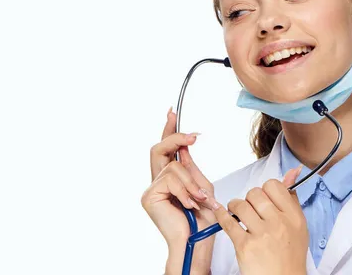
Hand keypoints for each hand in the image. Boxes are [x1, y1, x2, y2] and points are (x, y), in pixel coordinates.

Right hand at [141, 107, 217, 274]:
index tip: (172, 111)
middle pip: (159, 148)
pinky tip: (191, 205)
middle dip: (176, 138)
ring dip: (192, 183)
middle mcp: (156, 180)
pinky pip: (171, 180)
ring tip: (201, 200)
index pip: (165, 148)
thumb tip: (185, 143)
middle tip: (193, 137)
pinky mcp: (149, 196)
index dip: (168, 129)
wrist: (197, 240)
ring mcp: (151, 189)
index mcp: (169, 177)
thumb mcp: (201, 185)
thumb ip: (190, 166)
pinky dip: (186, 192)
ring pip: (173, 168)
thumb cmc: (202, 218)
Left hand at [213, 166, 307, 274]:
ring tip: (236, 214)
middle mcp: (279, 223)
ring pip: (240, 205)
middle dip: (249, 199)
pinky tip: (222, 215)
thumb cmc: (290, 257)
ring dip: (234, 207)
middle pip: (256, 193)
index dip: (265, 190)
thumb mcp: (298, 227)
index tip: (262, 199)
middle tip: (249, 209)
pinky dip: (221, 216)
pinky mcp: (245, 246)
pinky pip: (228, 222)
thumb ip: (292, 200)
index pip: (274, 186)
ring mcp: (262, 234)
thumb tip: (292, 172)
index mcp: (294, 217)